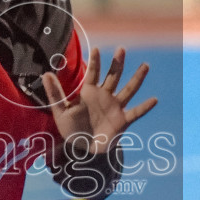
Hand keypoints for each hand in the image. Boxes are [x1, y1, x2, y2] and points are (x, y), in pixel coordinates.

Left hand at [39, 47, 156, 155]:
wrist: (83, 150)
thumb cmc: (71, 130)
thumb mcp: (60, 111)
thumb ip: (55, 93)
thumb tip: (45, 73)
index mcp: (90, 92)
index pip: (94, 74)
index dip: (96, 62)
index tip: (97, 49)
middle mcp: (105, 96)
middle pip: (113, 76)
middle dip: (117, 63)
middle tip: (121, 49)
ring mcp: (115, 107)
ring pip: (128, 90)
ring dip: (137, 78)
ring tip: (146, 65)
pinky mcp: (123, 121)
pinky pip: (136, 112)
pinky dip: (145, 107)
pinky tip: (154, 99)